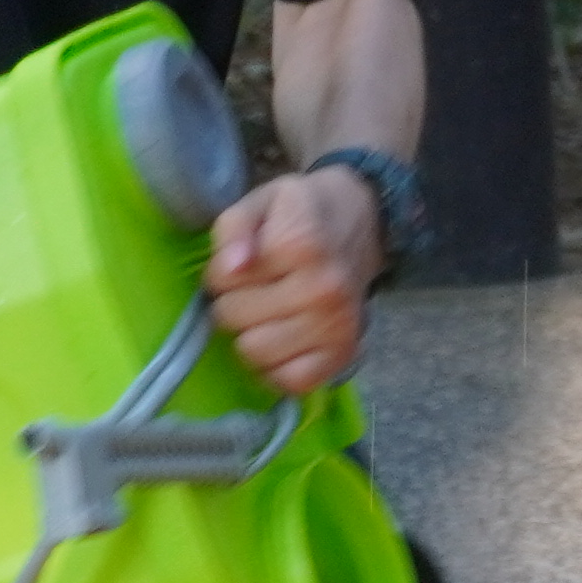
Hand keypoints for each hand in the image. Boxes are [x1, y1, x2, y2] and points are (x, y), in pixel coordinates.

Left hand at [203, 162, 382, 394]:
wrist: (360, 224)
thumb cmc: (301, 213)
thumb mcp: (261, 201)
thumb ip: (235, 228)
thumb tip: (232, 268)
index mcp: (300, 245)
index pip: (221, 281)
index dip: (220, 272)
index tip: (241, 264)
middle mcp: (324, 290)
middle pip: (234, 319)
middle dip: (233, 303)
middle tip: (254, 288)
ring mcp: (337, 326)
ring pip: (255, 352)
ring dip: (251, 335)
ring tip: (267, 313)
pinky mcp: (344, 355)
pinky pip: (291, 381)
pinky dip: (278, 367)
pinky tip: (282, 341)